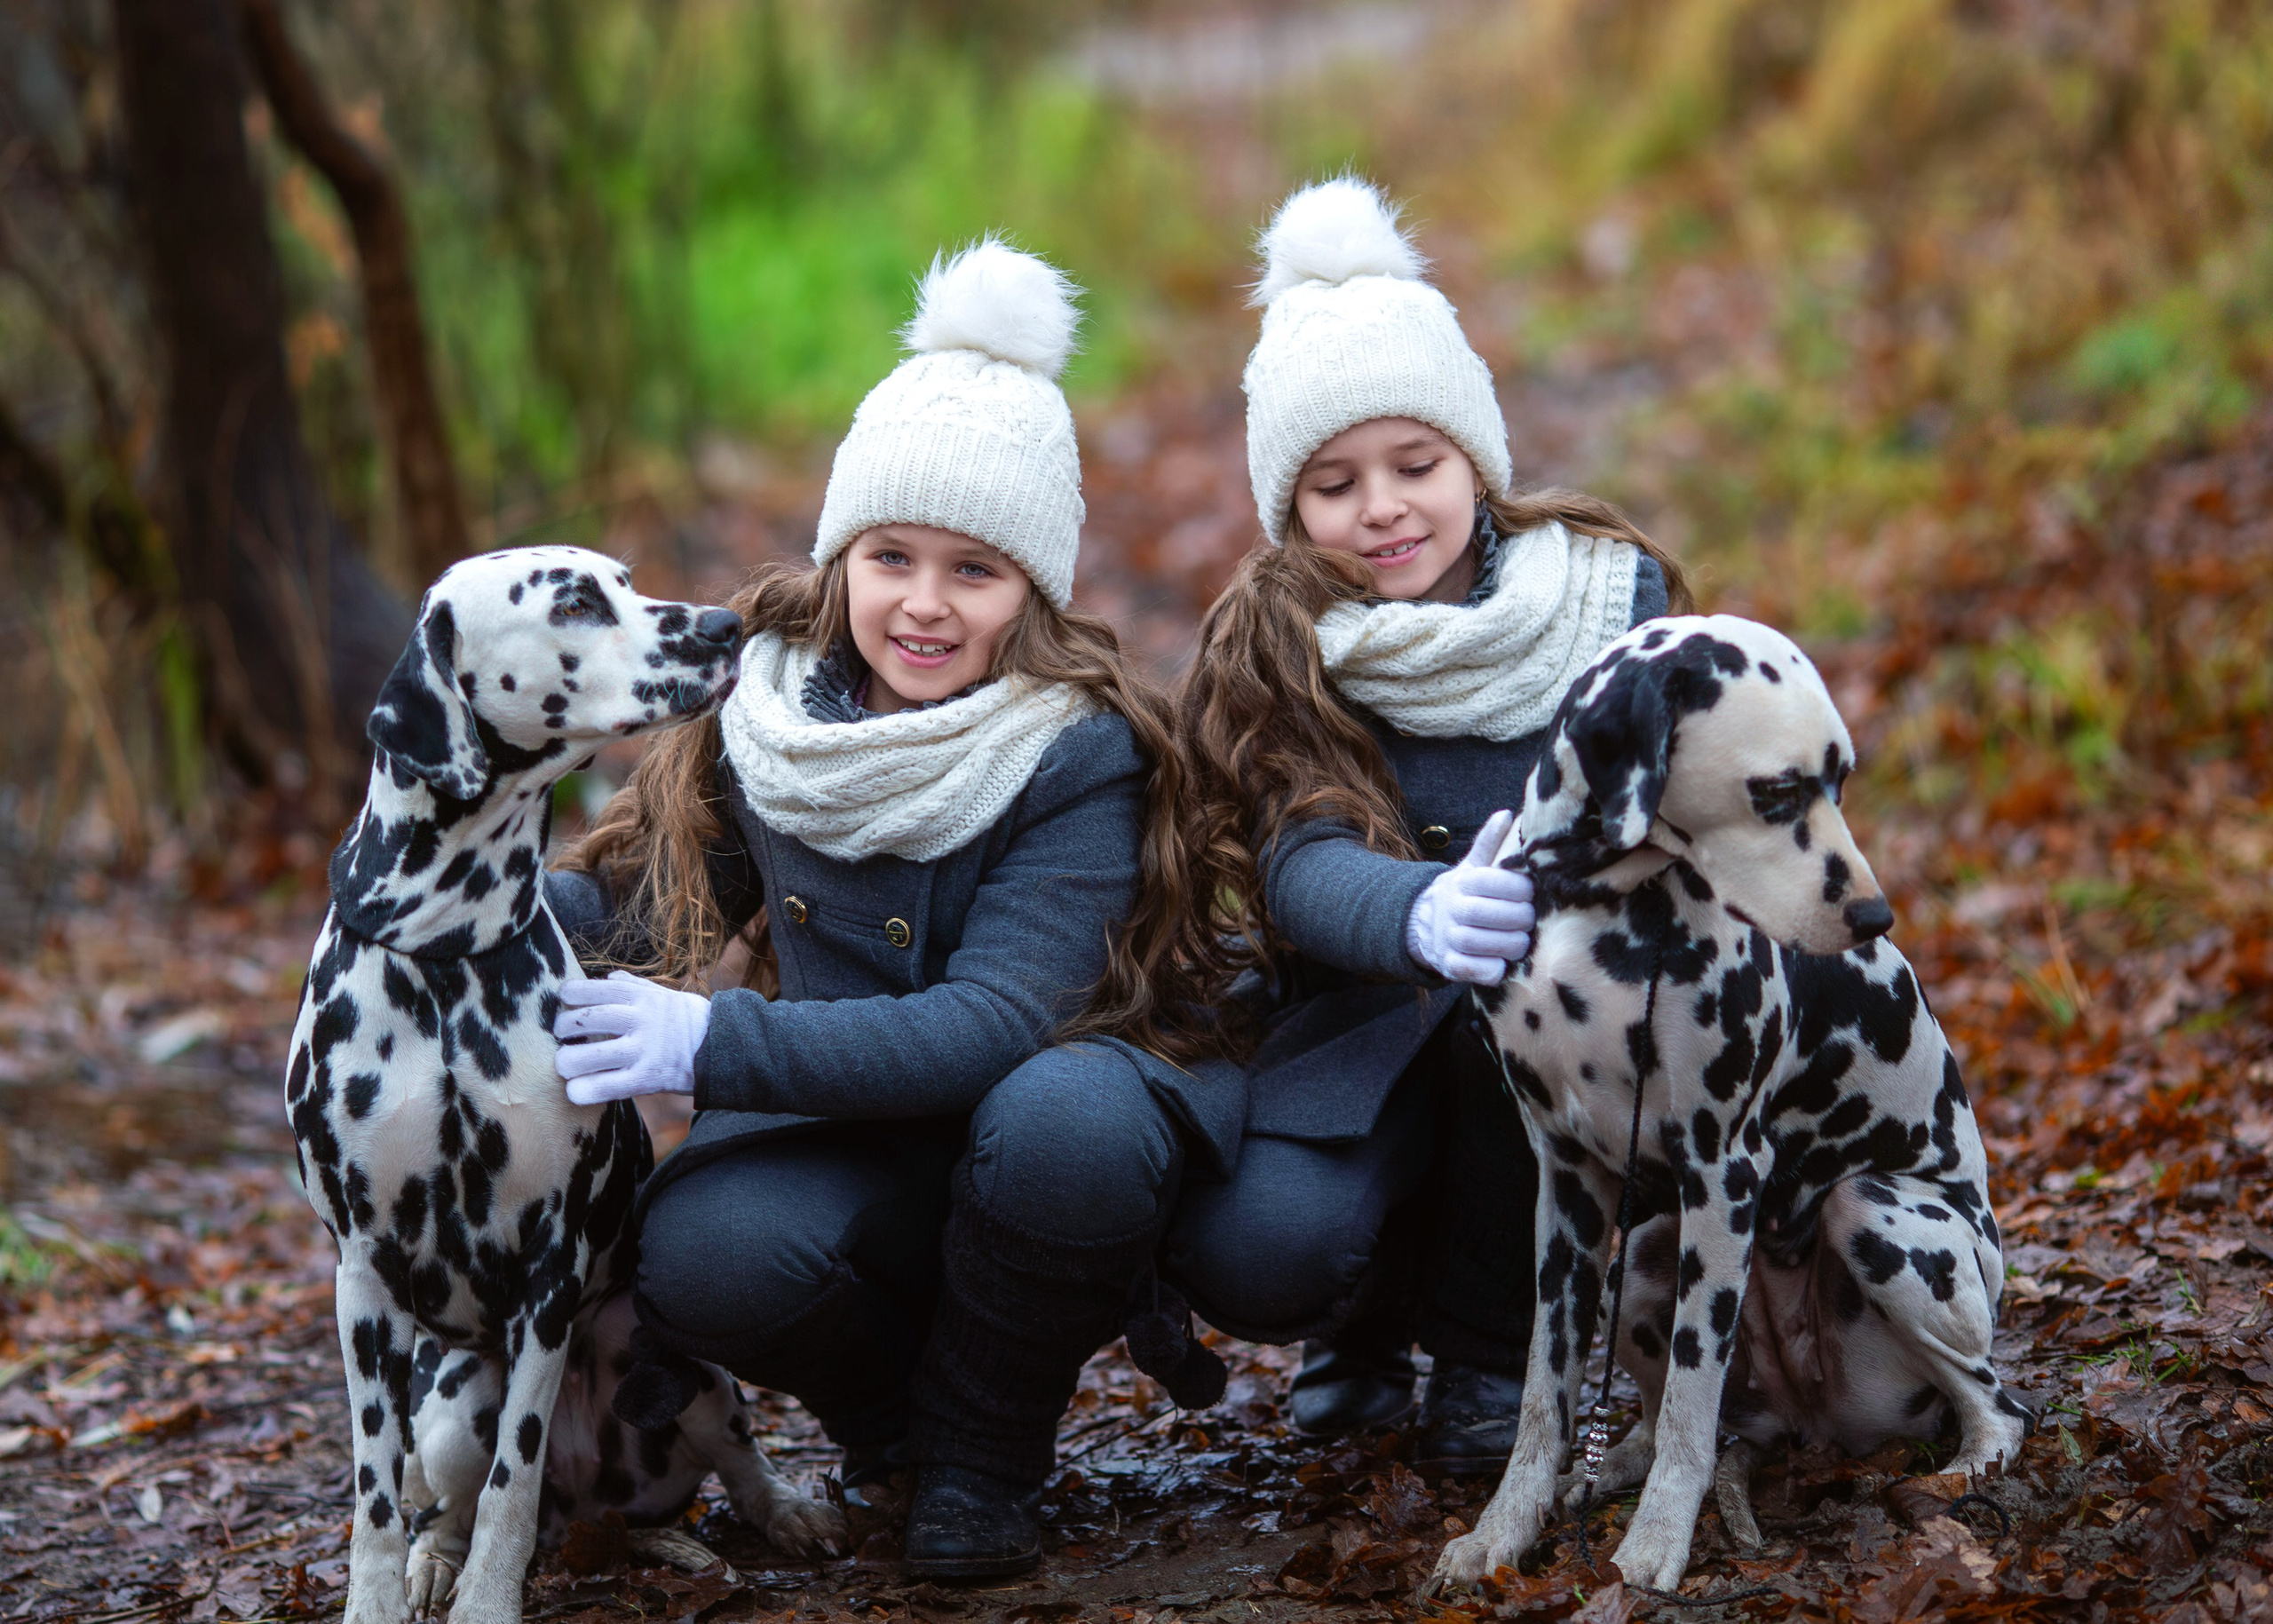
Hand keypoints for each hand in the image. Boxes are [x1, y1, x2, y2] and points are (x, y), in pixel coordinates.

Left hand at [553, 971, 709, 1105]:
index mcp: (642, 996)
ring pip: (586, 1056)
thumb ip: (633, 986)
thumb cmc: (689, 1020)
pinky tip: (576, 1090)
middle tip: (563, 1036)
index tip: (565, 1001)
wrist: (725, 1047)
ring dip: (566, 1062)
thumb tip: (607, 978)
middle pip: (584, 1020)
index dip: (569, 994)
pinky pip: (604, 1087)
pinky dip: (582, 1090)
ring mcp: (643, 1050)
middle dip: (563, 1028)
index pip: (592, 989)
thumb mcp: (664, 995)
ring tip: (566, 1064)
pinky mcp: (646, 1079)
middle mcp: (640, 1019)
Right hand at [1405, 810, 1534, 985]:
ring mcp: (1447, 938)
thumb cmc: (1462, 895)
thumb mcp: (1472, 868)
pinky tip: (1502, 962)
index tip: (1529, 892)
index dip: (1517, 887)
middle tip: (1530, 919)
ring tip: (1521, 941)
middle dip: (1517, 918)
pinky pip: (1471, 970)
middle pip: (1486, 913)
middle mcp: (1450, 909)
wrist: (1423, 926)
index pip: (1490, 881)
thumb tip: (1506, 813)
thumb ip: (1489, 843)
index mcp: (1460, 883)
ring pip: (1480, 943)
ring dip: (1509, 944)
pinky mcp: (1448, 965)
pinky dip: (1490, 969)